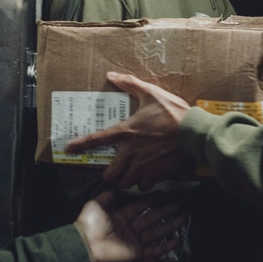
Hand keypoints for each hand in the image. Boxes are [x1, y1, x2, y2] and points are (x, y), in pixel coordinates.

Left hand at [65, 72, 194, 189]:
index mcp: (127, 132)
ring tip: (130, 173)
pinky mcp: (157, 174)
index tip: (69, 150)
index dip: (80, 145)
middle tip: (116, 168)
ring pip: (125, 183)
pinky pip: (144, 186)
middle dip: (111, 173)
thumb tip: (111, 75)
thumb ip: (130, 84)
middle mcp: (131, 152)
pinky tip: (147, 176)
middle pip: (110, 174)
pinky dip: (143, 183)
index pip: (97, 140)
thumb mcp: (151, 93)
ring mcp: (143, 165)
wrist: (194, 132)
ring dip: (126, 180)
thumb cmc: (173, 112)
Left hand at [75, 190, 189, 261]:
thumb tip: (114, 188)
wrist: (86, 246)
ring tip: (182, 219)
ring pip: (156, 232)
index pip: (140, 206)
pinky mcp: (136, 253)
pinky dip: (165, 246)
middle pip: (152, 218)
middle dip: (165, 212)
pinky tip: (175, 239)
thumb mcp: (96, 206)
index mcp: (120, 217)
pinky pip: (154, 249)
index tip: (162, 194)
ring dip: (169, 226)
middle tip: (177, 205)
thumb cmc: (88, 227)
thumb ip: (106, 197)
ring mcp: (134, 241)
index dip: (151, 200)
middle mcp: (129, 229)